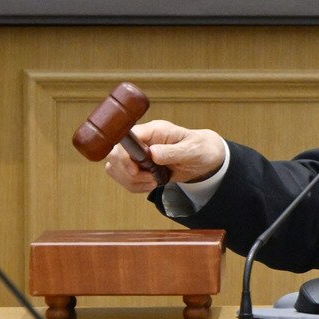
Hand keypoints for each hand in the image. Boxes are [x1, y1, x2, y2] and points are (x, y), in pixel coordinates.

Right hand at [103, 120, 226, 193]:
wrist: (204, 158)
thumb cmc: (199, 148)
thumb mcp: (192, 150)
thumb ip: (173, 151)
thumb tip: (152, 153)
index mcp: (152, 131)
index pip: (124, 139)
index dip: (123, 156)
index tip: (135, 171)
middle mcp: (140, 141)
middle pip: (113, 155)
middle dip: (128, 173)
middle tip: (151, 178)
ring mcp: (137, 154)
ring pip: (115, 169)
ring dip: (132, 182)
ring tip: (154, 182)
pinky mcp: (138, 167)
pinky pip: (125, 179)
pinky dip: (136, 186)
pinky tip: (152, 184)